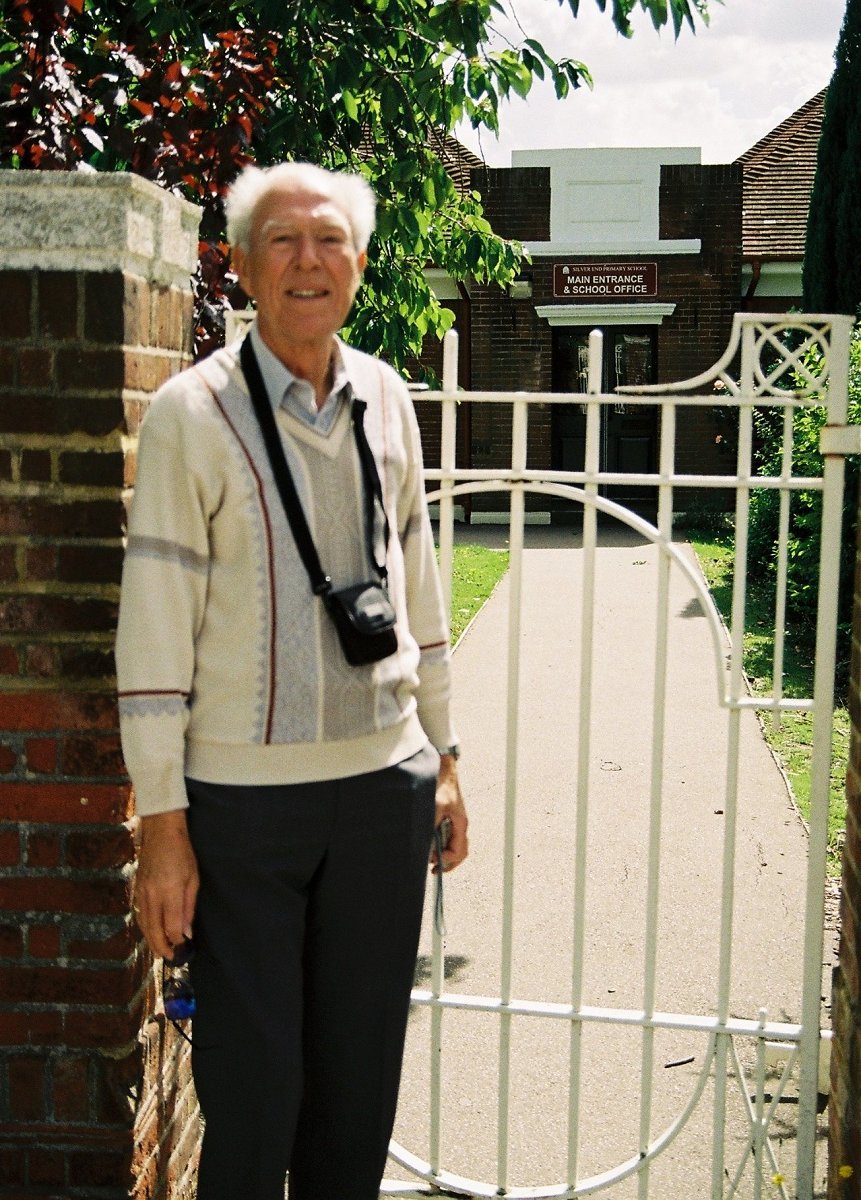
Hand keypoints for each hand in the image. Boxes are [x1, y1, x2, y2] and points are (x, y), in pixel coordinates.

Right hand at [134, 810, 198, 959]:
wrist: (160, 832)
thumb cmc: (182, 853)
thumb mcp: (193, 878)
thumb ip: (188, 907)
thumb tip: (186, 933)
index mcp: (168, 892)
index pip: (171, 927)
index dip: (177, 942)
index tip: (184, 950)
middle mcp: (151, 895)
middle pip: (153, 931)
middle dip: (162, 948)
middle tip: (172, 958)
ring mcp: (141, 893)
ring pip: (144, 925)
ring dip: (152, 941)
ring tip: (162, 951)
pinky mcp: (136, 890)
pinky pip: (139, 915)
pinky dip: (146, 928)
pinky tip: (152, 933)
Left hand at [431, 753, 467, 873]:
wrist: (442, 769)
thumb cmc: (441, 786)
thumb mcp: (435, 806)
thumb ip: (432, 826)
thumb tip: (426, 845)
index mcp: (461, 824)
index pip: (459, 851)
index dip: (447, 861)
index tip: (433, 862)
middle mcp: (459, 825)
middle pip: (459, 851)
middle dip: (447, 862)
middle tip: (433, 869)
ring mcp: (454, 822)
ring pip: (452, 845)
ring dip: (442, 853)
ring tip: (429, 856)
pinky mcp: (447, 817)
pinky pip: (446, 836)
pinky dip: (438, 843)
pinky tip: (428, 842)